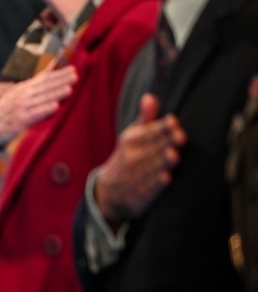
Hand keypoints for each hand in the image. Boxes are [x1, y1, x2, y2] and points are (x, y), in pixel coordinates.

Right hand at [0, 66, 77, 172]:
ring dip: (54, 93)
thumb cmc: (5, 109)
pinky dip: (43, 109)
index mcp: (23, 88)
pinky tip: (54, 106)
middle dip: (60, 81)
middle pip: (43, 87)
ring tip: (69, 89)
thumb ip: (37, 81)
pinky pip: (33, 115)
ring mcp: (20, 109)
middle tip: (75, 75)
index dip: (58, 74)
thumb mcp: (19, 92)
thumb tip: (53, 66)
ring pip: (40, 99)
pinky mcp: (18, 122)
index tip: (73, 69)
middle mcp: (22, 96)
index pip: (43, 78)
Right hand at [94, 93, 184, 227]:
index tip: (173, 121)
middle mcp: (132, 156)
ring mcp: (136, 175)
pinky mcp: (142, 194)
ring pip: (153, 167)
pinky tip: (166, 178)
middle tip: (181, 137)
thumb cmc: (128, 156)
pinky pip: (150, 188)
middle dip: (167, 142)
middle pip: (154, 148)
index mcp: (131, 139)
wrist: (110, 190)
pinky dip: (157, 183)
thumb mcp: (132, 136)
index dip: (162, 127)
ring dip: (163, 161)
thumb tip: (150, 96)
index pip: (149, 131)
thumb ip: (146, 118)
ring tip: (174, 155)